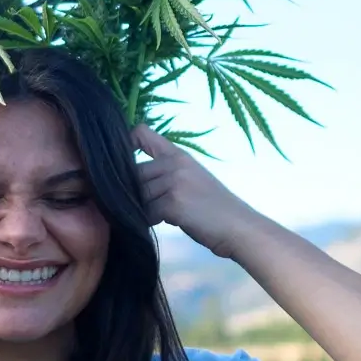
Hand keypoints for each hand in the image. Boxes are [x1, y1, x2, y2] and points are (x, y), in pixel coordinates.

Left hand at [133, 125, 257, 258]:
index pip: (141, 132)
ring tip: (157, 216)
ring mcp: (174, 181)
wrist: (239, 227)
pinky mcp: (173, 202)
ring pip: (138, 195)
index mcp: (179, 155)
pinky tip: (160, 223)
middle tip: (145, 206)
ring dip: (141, 209)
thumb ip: (166, 175)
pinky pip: (145, 212)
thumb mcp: (193, 180)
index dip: (124, 143)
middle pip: (133, 173)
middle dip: (133, 192)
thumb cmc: (216, 209)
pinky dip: (148, 221)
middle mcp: (174, 163)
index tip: (120, 161)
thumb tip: (132, 184)